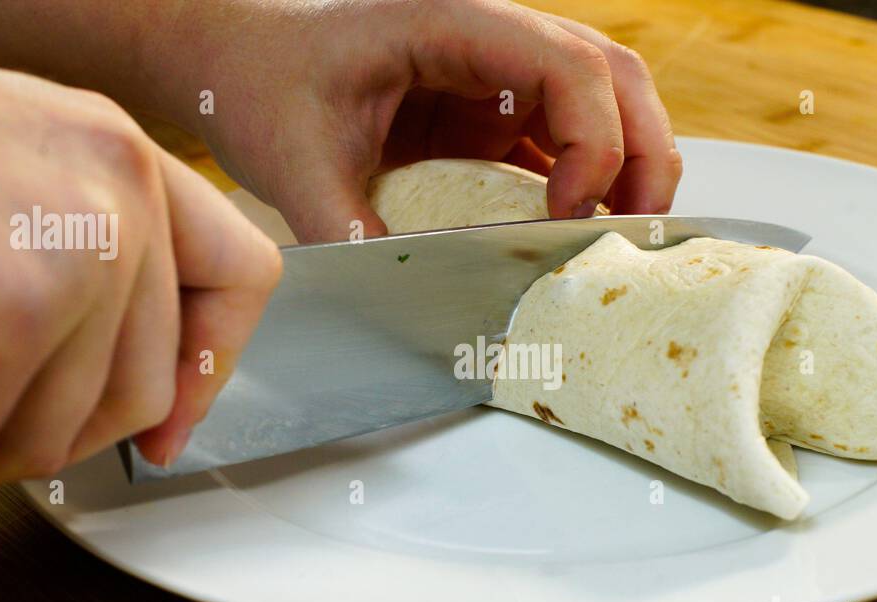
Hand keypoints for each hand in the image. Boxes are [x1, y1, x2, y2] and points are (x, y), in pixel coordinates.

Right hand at [0, 35, 280, 496]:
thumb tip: (157, 415)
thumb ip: (84, 268)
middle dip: (39, 436)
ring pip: (50, 436)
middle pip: (138, 391)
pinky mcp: (0, 313)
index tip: (168, 430)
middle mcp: (116, 196)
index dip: (209, 367)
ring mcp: (70, 255)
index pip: (241, 275)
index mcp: (118, 158)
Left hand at [149, 0, 682, 240]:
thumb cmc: (260, 83)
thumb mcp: (295, 162)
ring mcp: (495, 74)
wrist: (235, 64)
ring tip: (622, 233)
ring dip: (628, 164)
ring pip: (604, 101)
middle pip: (611, 75)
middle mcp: (488, 39)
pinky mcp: (489, 111)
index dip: (594, 137)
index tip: (569, 209)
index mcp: (448, 23)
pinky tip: (578, 230)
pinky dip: (589, 181)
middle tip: (637, 229)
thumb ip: (350, 230)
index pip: (565, 63)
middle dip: (641, 151)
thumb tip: (406, 299)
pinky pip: (565, 137)